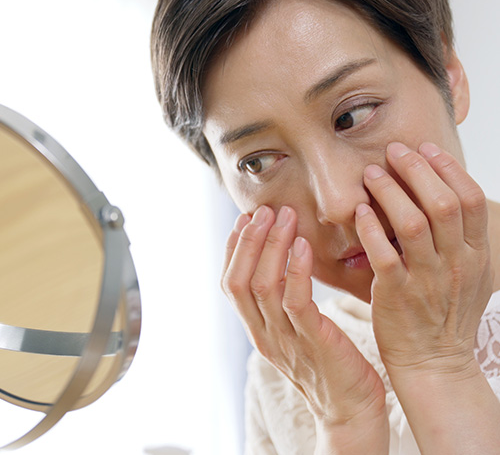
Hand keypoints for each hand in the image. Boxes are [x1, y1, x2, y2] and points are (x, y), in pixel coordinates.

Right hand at [223, 205, 387, 445]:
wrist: (351, 408)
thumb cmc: (327, 360)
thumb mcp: (294, 329)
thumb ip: (282, 300)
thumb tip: (279, 260)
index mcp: (257, 329)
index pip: (230, 284)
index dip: (233, 249)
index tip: (245, 219)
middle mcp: (263, 334)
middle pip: (239, 281)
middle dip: (248, 241)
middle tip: (264, 210)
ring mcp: (285, 340)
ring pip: (264, 286)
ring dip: (271, 246)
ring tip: (284, 216)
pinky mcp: (314, 342)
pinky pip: (296, 301)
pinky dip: (296, 269)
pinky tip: (303, 245)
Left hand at [355, 141, 492, 376]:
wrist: (434, 362)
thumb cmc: (445, 312)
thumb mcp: (469, 274)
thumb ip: (460, 238)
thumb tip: (443, 194)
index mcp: (476, 255)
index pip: (470, 200)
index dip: (447, 168)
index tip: (425, 148)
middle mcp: (456, 264)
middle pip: (443, 204)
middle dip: (417, 170)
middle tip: (394, 150)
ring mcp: (427, 280)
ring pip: (413, 224)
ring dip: (390, 192)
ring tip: (371, 173)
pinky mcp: (397, 294)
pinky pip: (384, 255)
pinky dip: (371, 228)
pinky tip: (360, 211)